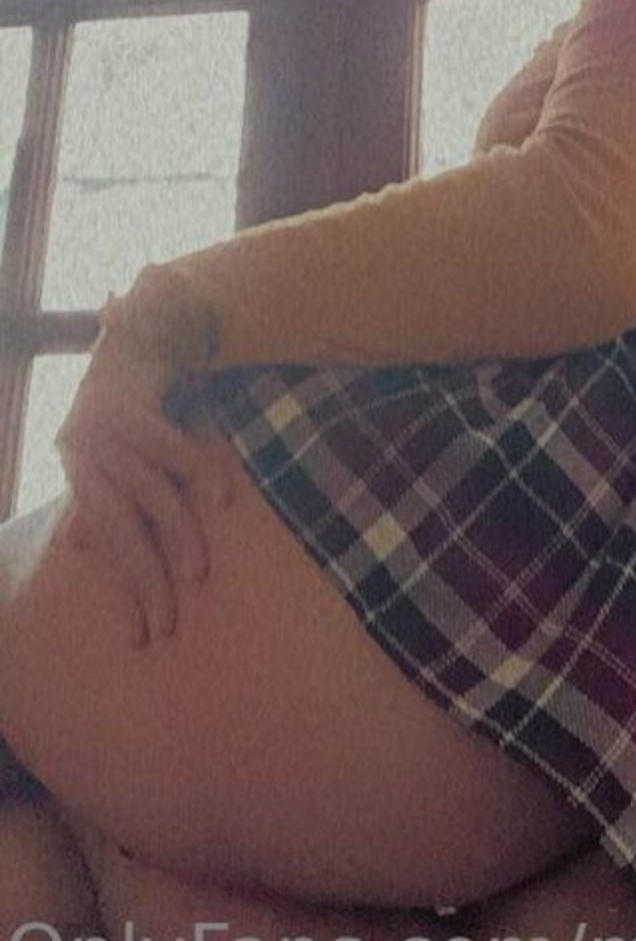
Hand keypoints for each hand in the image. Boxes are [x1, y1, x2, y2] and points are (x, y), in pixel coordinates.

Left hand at [55, 336, 232, 648]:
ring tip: (198, 574)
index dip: (129, 590)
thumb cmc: (126, 401)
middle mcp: (85, 456)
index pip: (108, 543)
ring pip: (147, 496)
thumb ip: (98, 493)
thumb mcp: (108, 452)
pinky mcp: (129, 406)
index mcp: (81, 472)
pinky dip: (197, 474)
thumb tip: (78, 542)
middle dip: (146, 581)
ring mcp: (105, 431)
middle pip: (121, 530)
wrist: (133, 333)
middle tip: (169, 624)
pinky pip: (168, 449)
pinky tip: (222, 502)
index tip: (148, 638)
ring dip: (176, 536)